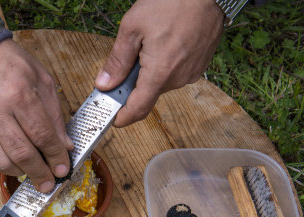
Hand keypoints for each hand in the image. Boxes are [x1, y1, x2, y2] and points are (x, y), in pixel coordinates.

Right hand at [0, 39, 72, 192]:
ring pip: (1, 161)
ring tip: (34, 173)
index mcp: (19, 94)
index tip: (63, 169)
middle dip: (39, 173)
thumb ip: (54, 116)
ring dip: (21, 173)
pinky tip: (16, 162)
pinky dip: (4, 164)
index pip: (42, 135)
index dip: (55, 156)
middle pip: (21, 153)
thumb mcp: (42, 80)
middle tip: (49, 184)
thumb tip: (64, 146)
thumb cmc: (10, 64)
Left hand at [95, 0, 224, 126]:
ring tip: (151, 43)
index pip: (138, 109)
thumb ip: (117, 60)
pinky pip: (175, 73)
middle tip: (128, 59)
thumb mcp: (132, 28)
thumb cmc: (171, 2)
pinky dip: (165, 65)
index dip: (122, 118)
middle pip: (148, 94)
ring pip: (161, 83)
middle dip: (134, 83)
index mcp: (160, 72)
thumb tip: (104, 84)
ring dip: (151, 72)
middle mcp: (178, 78)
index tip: (112, 118)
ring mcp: (191, 73)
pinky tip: (165, 43)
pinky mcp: (199, 66)